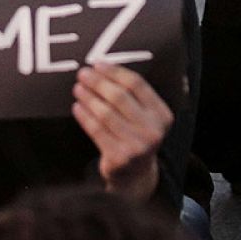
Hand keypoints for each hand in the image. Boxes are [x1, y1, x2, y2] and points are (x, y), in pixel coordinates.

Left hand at [72, 63, 172, 201]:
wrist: (135, 175)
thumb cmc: (136, 136)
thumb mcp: (146, 118)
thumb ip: (135, 97)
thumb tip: (103, 67)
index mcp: (162, 115)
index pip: (137, 85)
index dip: (115, 72)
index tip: (98, 64)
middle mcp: (153, 131)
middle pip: (119, 97)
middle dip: (98, 82)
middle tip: (82, 74)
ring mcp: (137, 146)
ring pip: (105, 113)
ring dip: (88, 97)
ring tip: (78, 89)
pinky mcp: (119, 157)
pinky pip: (96, 130)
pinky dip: (84, 117)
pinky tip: (77, 107)